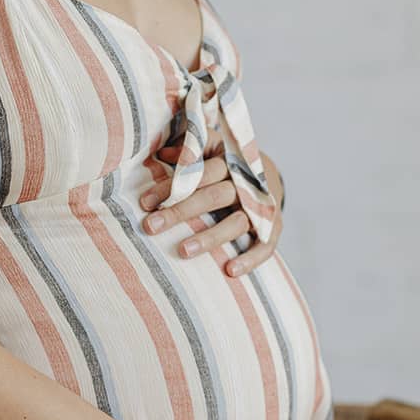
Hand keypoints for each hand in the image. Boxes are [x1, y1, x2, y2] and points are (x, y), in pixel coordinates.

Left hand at [139, 140, 283, 278]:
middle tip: (151, 226)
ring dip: (210, 237)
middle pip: (214, 197)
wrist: (271, 175)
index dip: (172, 186)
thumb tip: (161, 151)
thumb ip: (192, 148)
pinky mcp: (274, 227)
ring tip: (183, 251)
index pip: (199, 172)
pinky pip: (265, 246)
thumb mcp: (214, 148)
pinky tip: (230, 271)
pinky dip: (251, 259)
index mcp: (231, 161)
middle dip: (181, 212)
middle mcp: (247, 184)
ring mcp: (262, 207)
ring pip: (236, 223)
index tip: (145, 202)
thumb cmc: (229, 164)